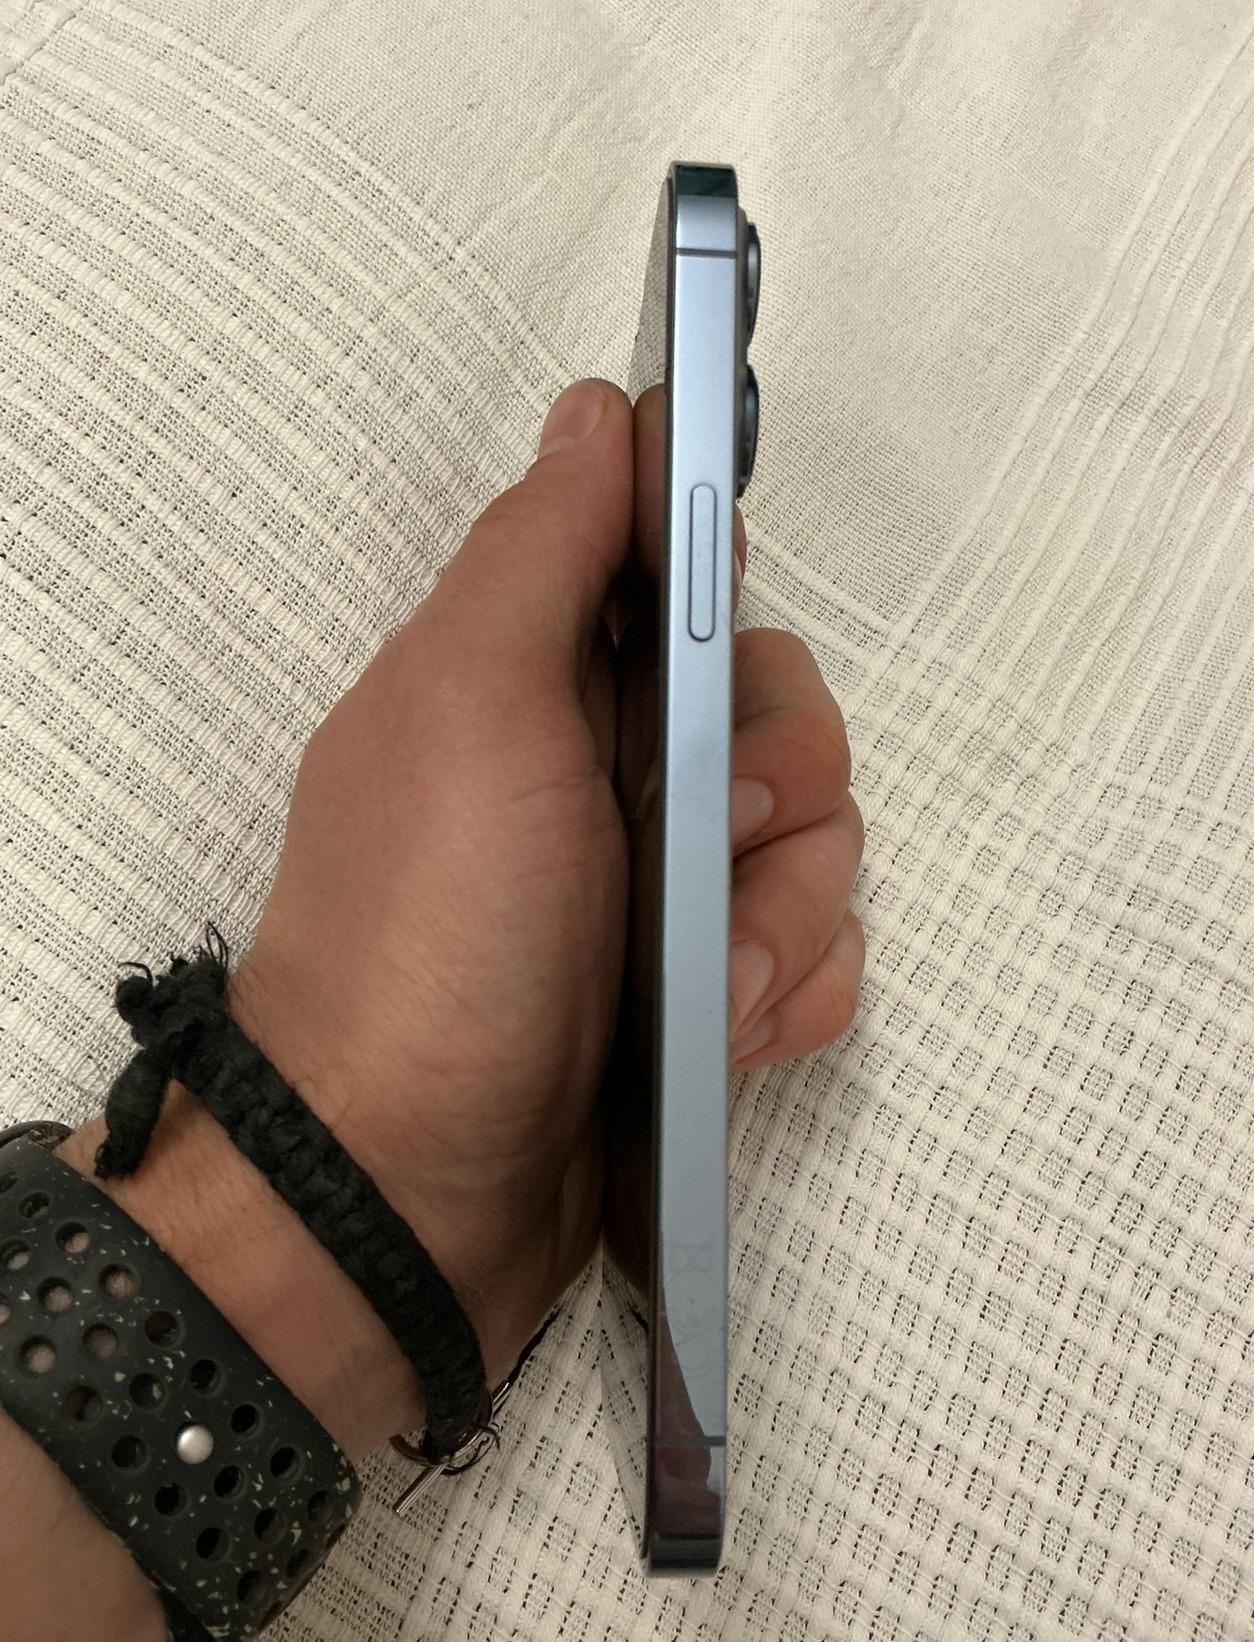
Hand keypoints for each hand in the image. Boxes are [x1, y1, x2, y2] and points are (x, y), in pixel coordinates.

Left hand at [225, 378, 864, 1390]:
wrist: (411, 1194)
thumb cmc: (428, 944)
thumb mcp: (468, 705)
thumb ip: (544, 551)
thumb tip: (600, 414)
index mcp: (536, 682)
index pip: (676, 573)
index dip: (721, 593)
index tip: (713, 646)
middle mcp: (603, 775)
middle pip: (781, 709)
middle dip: (779, 782)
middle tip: (708, 838)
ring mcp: (656, 893)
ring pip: (820, 841)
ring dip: (782, 915)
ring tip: (706, 986)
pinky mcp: (702, 995)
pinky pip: (818, 953)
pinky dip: (789, 992)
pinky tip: (727, 1037)